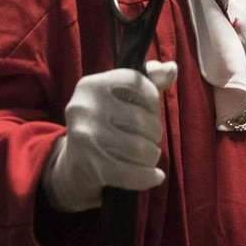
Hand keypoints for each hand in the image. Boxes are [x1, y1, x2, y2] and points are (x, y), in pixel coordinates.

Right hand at [42, 62, 176, 213]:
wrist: (73, 167)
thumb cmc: (103, 125)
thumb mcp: (120, 99)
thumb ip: (148, 81)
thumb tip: (172, 68)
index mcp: (91, 85)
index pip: (138, 83)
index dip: (152, 100)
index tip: (148, 111)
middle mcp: (84, 107)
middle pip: (143, 120)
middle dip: (153, 133)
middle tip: (146, 138)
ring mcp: (86, 137)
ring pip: (141, 149)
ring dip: (151, 155)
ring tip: (147, 156)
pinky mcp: (91, 166)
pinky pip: (133, 173)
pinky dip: (149, 176)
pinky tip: (154, 176)